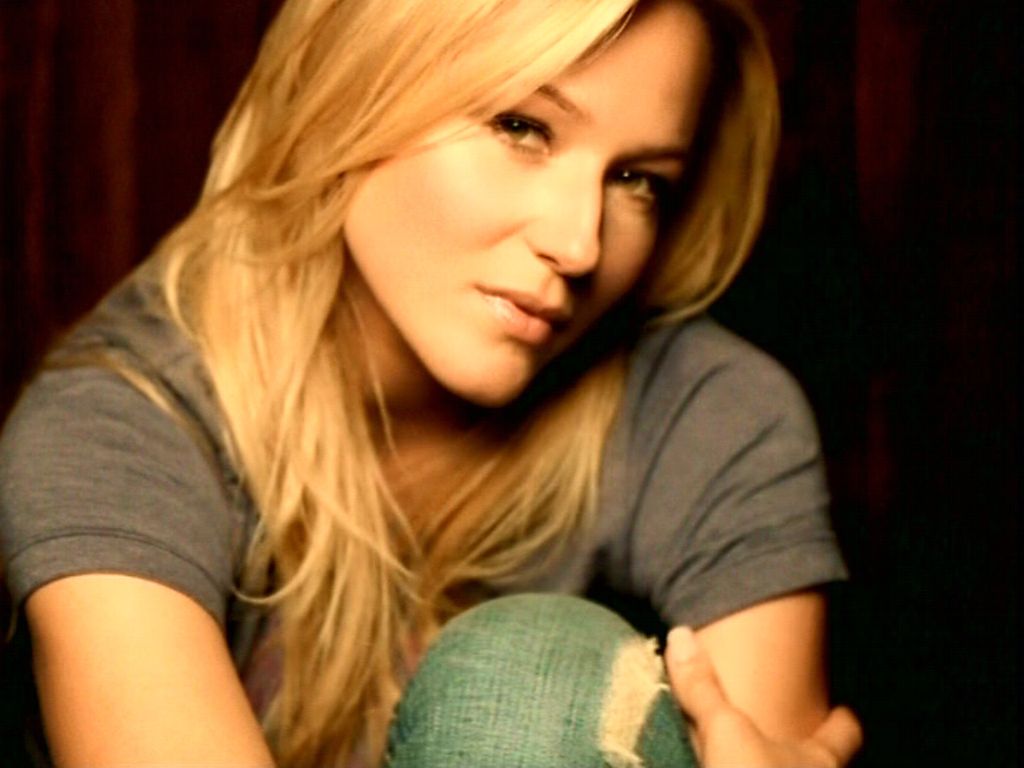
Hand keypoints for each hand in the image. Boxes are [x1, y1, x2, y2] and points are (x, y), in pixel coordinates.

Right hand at [665, 627, 861, 767]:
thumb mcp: (725, 733)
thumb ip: (703, 689)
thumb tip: (681, 634)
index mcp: (820, 758)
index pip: (844, 732)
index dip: (841, 720)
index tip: (840, 707)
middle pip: (824, 764)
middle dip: (804, 753)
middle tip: (784, 736)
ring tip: (753, 759)